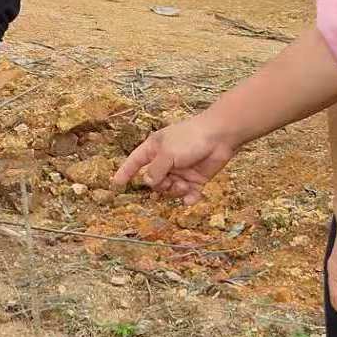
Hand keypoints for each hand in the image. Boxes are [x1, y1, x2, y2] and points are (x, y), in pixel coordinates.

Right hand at [111, 115, 235, 198]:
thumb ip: (155, 170)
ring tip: (184, 186)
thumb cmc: (190, 139)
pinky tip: (192, 197)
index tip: (116, 184)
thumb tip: (148, 183)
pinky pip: (187, 195)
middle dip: (159, 186)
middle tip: (168, 182)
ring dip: (175, 191)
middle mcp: (166, 161)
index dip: (125, 172)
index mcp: (154, 149)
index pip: (135, 161)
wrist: (220, 137)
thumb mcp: (167, 153)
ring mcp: (180, 171)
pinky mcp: (195, 180)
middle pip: (153, 181)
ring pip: (169, 190)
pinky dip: (189, 198)